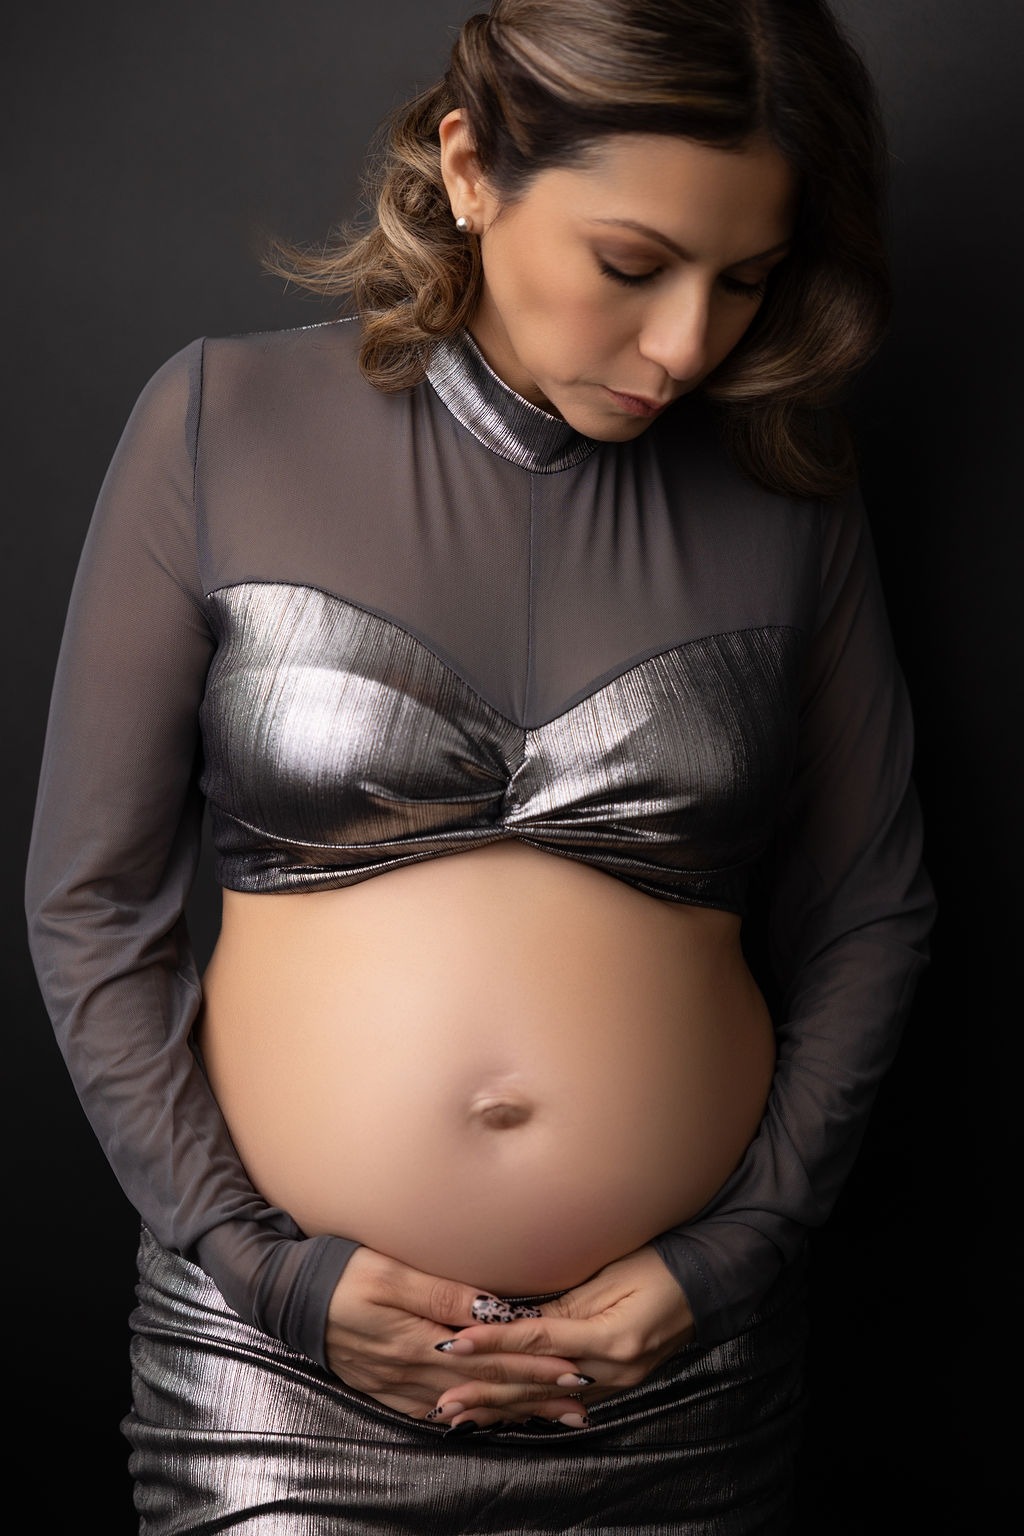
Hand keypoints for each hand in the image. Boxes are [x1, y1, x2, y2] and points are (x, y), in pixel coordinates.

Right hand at [325, 1246, 597, 1424]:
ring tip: (546, 1415)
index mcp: (420, 1341)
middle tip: (577, 1402)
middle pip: (485, 1387)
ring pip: (465, 1404)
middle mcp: (412, 1370)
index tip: (573, 1369)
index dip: (534, 1364)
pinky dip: (466, 1416)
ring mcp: (396, 1384)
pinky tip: (484, 1419)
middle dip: (534, 1394)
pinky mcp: (383, 1387)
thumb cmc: (339, 1271)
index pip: (491, 1357)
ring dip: (508, 1409)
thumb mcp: (389, 1271)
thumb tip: (490, 1308)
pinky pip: (432, 1410)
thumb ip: (440, 1292)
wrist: (286, 1296)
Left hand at [426, 1244, 695, 1428]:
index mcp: (613, 1337)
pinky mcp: (619, 1382)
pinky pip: (567, 1398)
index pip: (539, 1340)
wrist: (708, 1282)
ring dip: (502, 1405)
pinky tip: (505, 1413)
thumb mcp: (611, 1273)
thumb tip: (514, 1315)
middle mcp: (614, 1369)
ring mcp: (618, 1382)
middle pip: (538, 1382)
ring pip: (547, 1398)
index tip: (454, 1342)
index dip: (493, 1342)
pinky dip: (532, 1404)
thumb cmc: (660, 1263)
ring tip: (461, 1414)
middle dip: (487, 1390)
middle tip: (443, 1400)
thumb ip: (564, 1300)